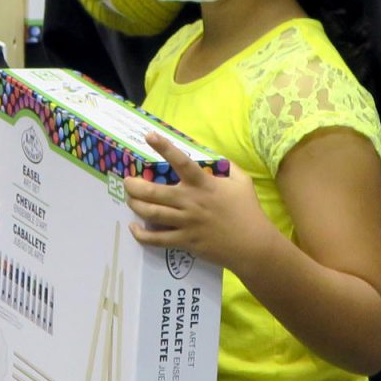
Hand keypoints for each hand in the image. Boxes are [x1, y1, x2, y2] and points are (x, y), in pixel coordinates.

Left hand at [124, 133, 274, 271]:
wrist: (252, 245)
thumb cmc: (248, 210)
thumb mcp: (242, 181)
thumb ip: (227, 166)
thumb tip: (213, 156)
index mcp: (203, 184)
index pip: (181, 162)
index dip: (164, 147)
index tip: (149, 136)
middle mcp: (191, 202)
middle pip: (154, 192)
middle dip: (134, 185)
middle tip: (127, 181)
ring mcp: (186, 223)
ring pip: (151, 214)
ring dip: (135, 205)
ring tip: (129, 199)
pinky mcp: (185, 241)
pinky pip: (157, 239)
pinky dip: (141, 234)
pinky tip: (134, 227)